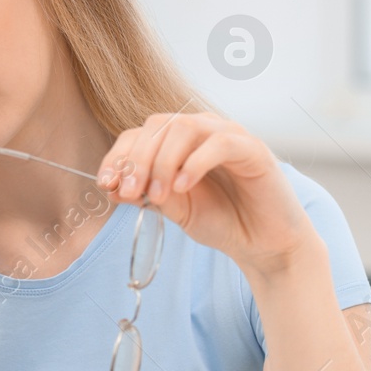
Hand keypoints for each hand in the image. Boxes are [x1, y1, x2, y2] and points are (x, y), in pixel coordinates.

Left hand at [97, 113, 323, 275]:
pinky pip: (218, 143)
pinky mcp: (252, 148)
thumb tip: (113, 186)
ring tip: (157, 195)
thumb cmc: (223, 222)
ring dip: (162, 161)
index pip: (140, 133)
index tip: (106, 184)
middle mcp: (203, 130)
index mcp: (180, 142)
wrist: (264, 244)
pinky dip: (194, 163)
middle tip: (131, 194)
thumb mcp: (176, 210)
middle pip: (158, 125)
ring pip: (184, 127)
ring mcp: (228, 134)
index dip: (119, 156)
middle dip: (137, 160)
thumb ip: (147, 195)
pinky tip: (183, 187)